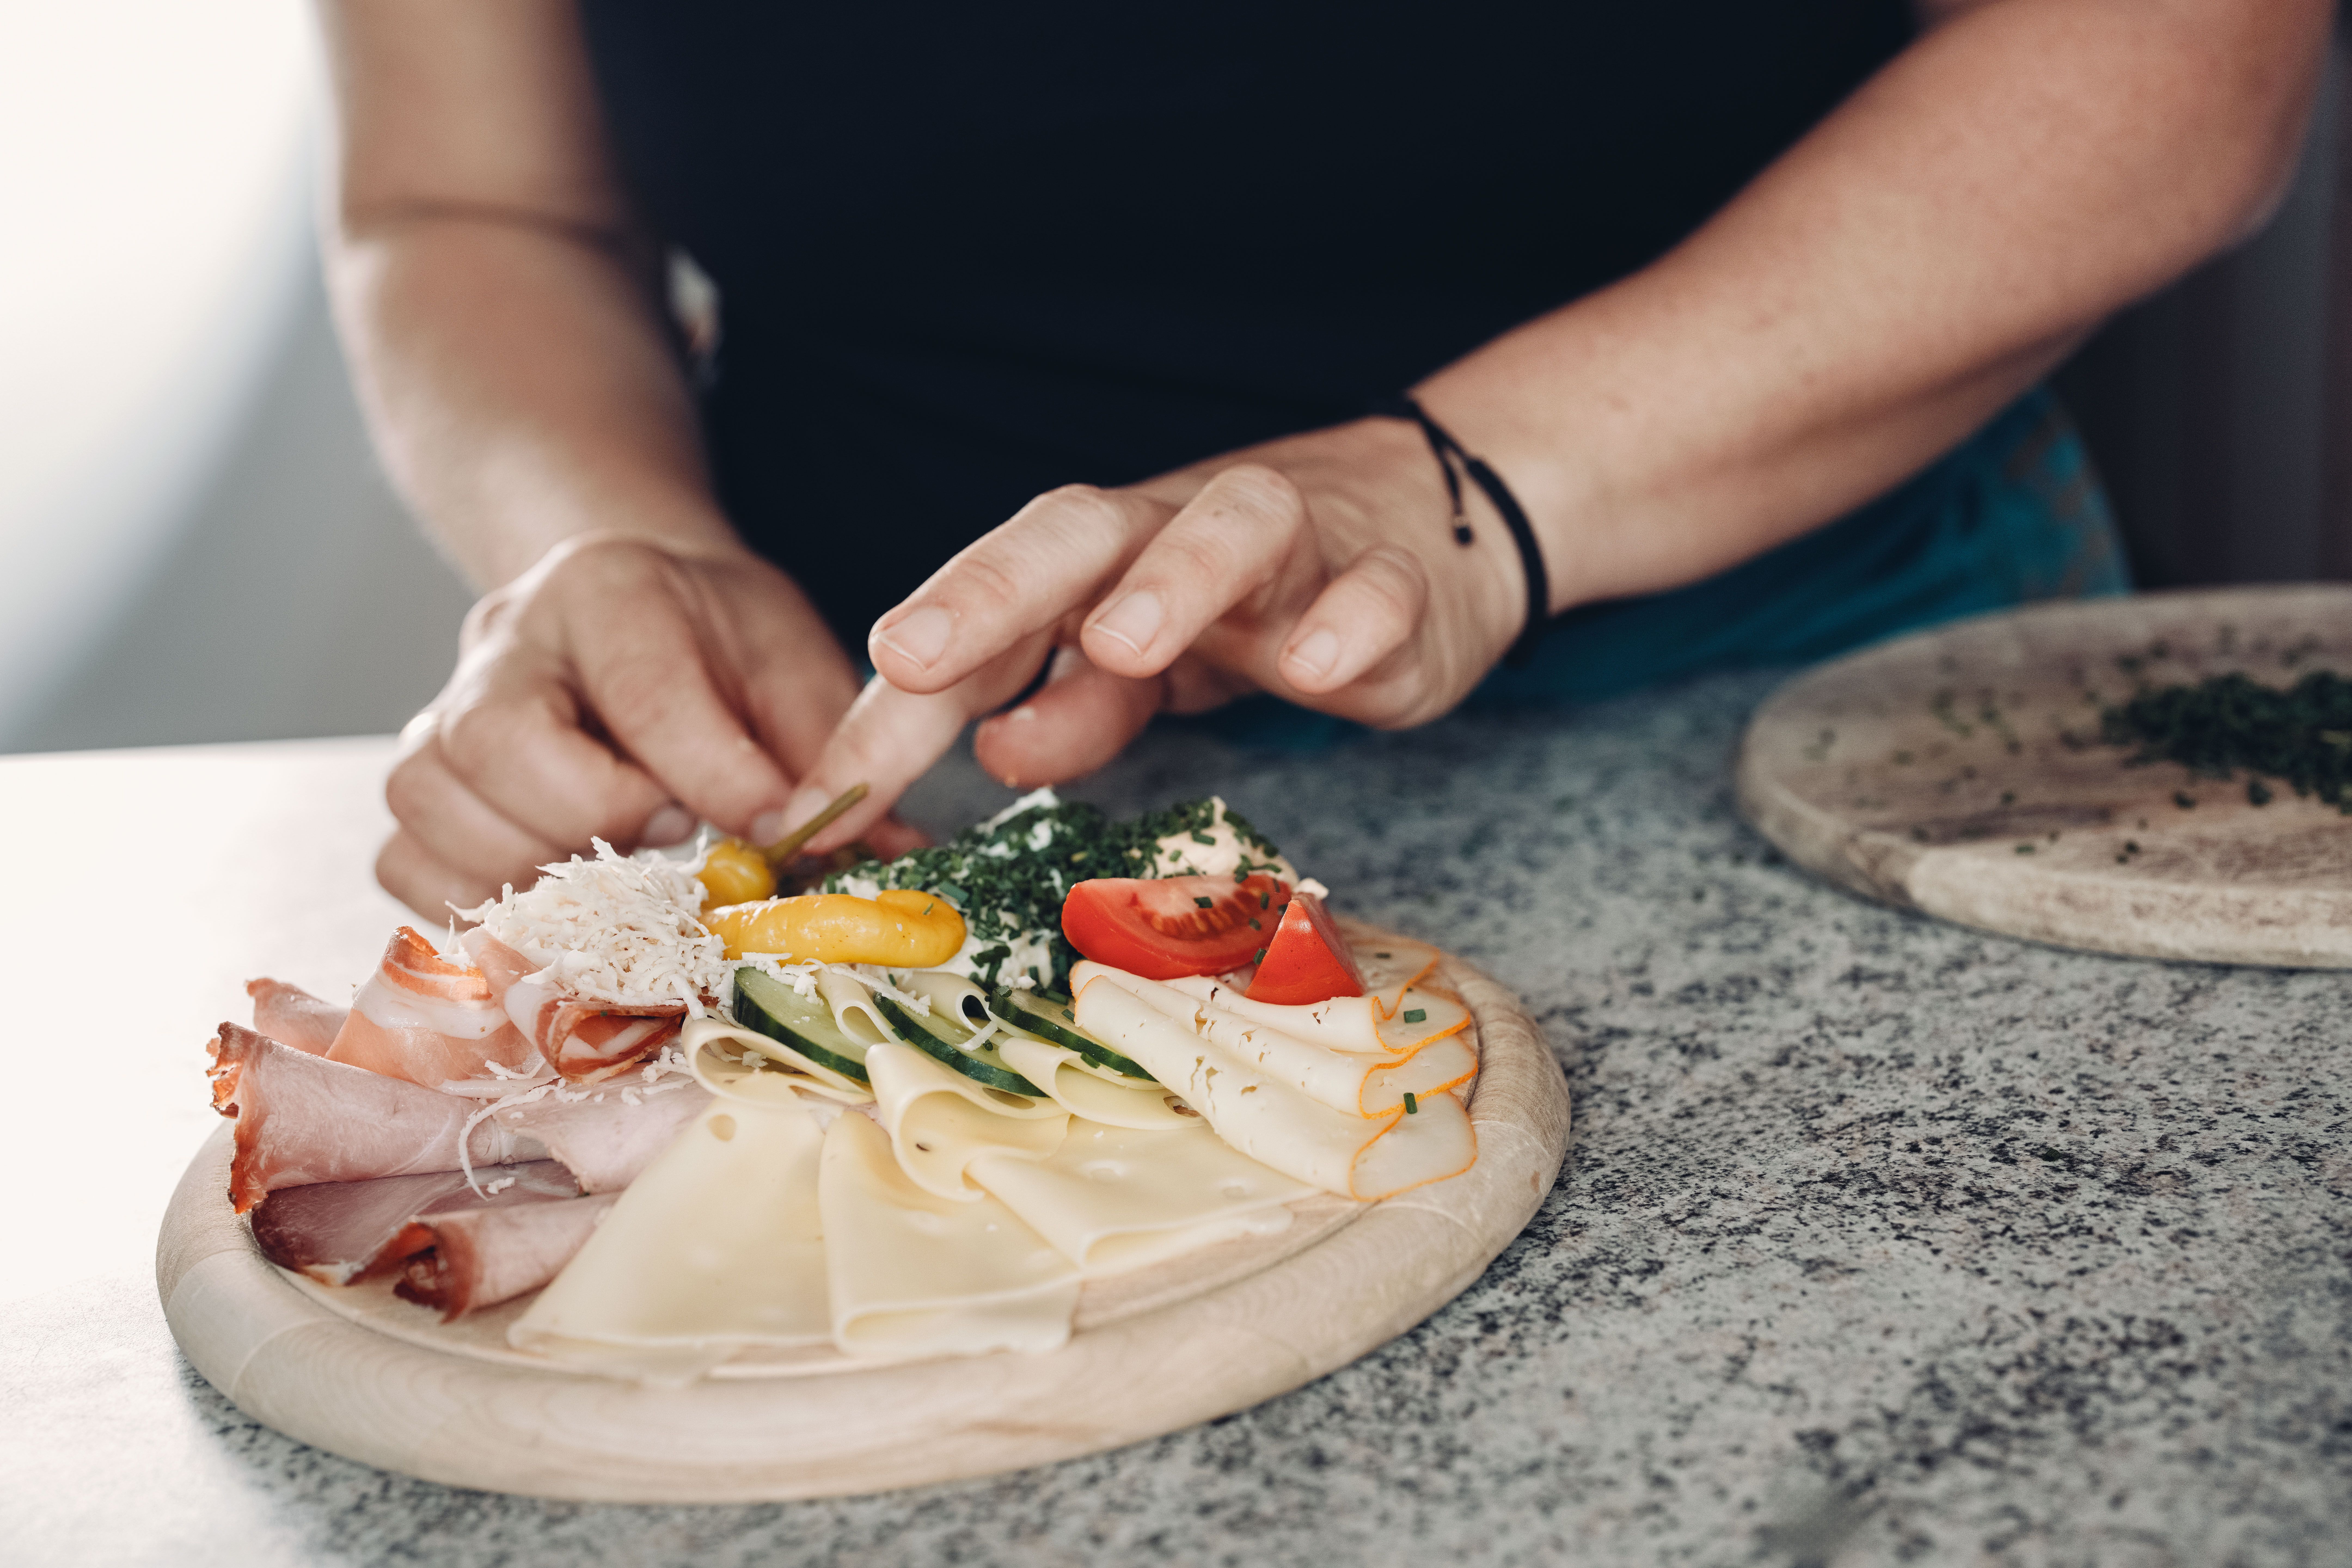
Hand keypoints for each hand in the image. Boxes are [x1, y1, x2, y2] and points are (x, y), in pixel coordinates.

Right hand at [378, 533, 921, 917]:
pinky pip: (405, 861)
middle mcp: (504, 641)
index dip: (714, 780)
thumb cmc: (720, 643)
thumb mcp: (793, 667)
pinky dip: (477, 899)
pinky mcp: (420, 782)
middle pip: (502, 746)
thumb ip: (831, 755)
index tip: (769, 830)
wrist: (633, 604)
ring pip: (434, 807)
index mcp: (608, 588)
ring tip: (617, 856)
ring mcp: (442, 712)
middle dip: (601, 815)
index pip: (645, 696)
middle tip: (672, 826)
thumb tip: (882, 855)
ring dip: (536, 863)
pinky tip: (558, 891)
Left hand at [777, 413, 1530, 851]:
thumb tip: (989, 749)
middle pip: (1076, 530)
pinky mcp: (1396, 584)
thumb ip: (1064, 711)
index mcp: (1100, 565)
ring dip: (1171, 580)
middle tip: (912, 654)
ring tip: (1120, 644)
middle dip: (990, 589)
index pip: (984, 618)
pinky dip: (1348, 618)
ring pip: (1232, 529)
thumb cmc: (1248, 611)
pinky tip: (1318, 664)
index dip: (903, 697)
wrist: (1423, 539)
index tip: (831, 784)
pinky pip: (1376, 589)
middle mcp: (1177, 536)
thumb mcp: (1139, 673)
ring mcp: (1294, 553)